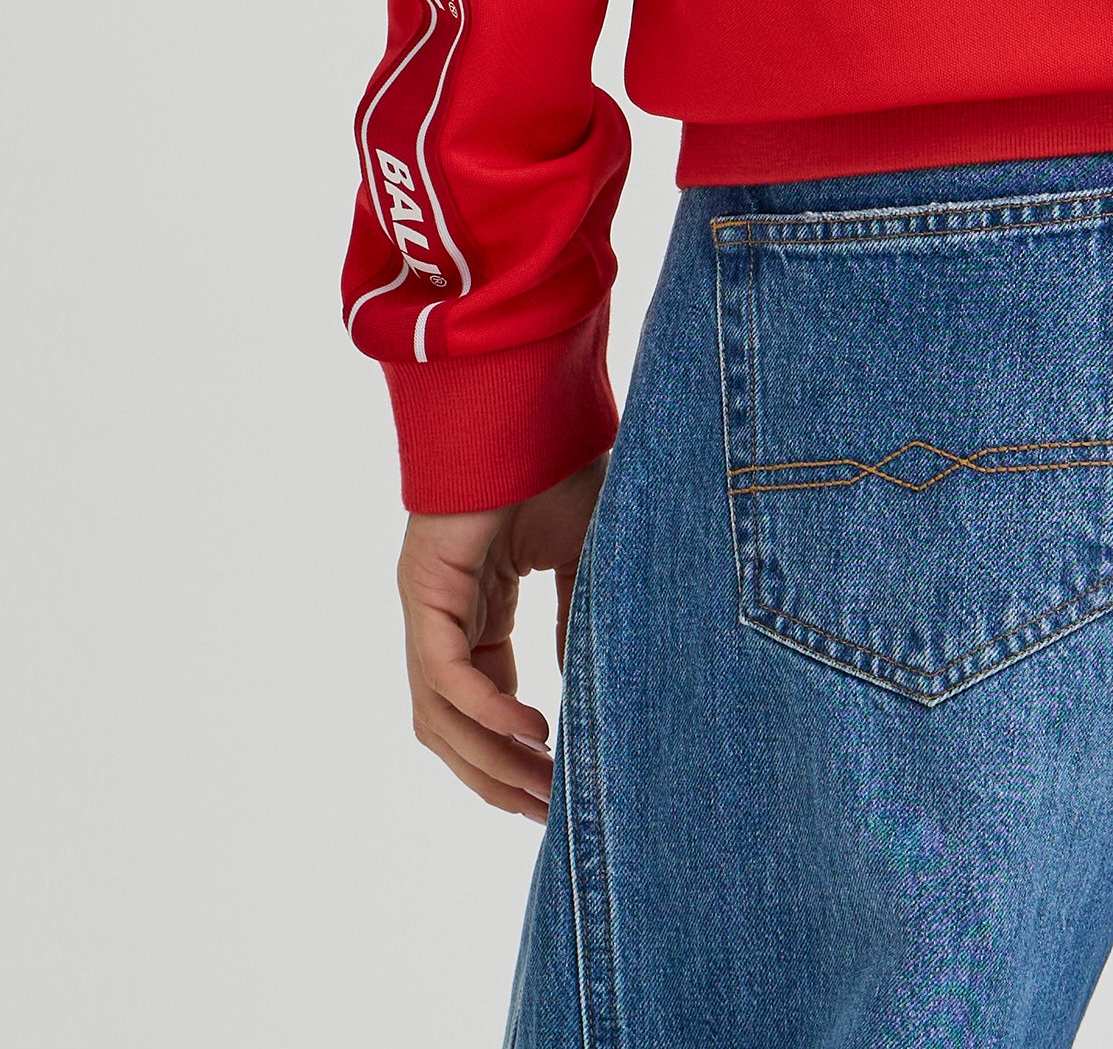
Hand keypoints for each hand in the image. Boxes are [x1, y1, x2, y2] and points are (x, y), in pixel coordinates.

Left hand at [397, 456, 608, 820]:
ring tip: (541, 791)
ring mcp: (427, 606)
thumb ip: (574, 618)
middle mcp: (442, 616)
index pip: (482, 703)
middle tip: (547, 814)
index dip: (514, 752)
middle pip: (453, 727)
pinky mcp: (425, 591)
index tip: (557, 788)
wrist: (531, 402)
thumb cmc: (555, 462)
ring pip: (442, 715)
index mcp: (474, 610)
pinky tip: (529, 730)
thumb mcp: (580, 556)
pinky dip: (487, 708)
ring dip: (489, 761)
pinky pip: (447, 672)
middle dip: (498, 776)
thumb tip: (582, 686)